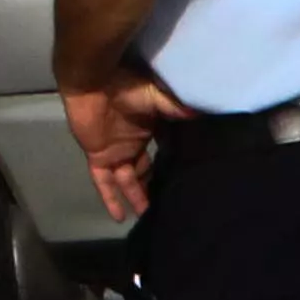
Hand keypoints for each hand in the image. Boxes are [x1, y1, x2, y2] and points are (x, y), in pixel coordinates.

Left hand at [63, 68, 194, 221]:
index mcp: (149, 128)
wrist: (93, 82)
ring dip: (136, 198)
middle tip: (168, 206)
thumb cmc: (126, 86)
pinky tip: (119, 218)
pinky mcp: (98, 157)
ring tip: (149, 218)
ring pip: (127, 181)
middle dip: (154, 187)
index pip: (164, 151)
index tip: (186, 180)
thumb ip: (178, 109)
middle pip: (145, 171)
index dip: (173, 165)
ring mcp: (114, 152)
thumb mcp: (158, 97)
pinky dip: (110, 199)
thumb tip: (206, 113)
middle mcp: (133, 143)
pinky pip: (103, 182)